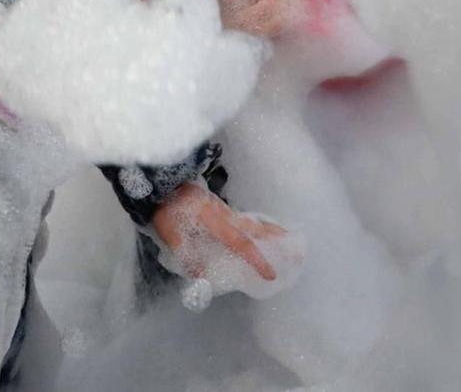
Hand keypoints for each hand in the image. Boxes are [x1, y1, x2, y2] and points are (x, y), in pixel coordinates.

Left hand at [151, 181, 291, 284]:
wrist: (162, 182)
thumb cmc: (166, 208)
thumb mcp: (170, 234)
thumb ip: (186, 255)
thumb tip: (203, 279)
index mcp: (214, 221)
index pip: (241, 242)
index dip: (256, 259)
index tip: (271, 273)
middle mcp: (224, 215)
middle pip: (256, 228)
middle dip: (277, 240)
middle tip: (298, 249)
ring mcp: (223, 209)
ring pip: (252, 222)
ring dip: (271, 231)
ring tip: (289, 239)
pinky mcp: (219, 208)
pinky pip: (244, 219)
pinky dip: (258, 226)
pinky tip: (262, 231)